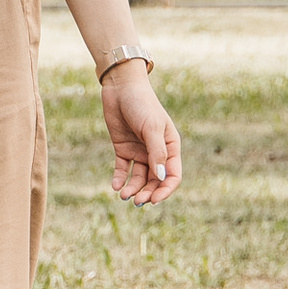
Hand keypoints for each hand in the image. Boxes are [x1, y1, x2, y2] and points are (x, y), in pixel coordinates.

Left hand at [101, 59, 180, 203]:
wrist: (120, 87)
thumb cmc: (142, 104)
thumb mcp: (151, 128)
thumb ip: (156, 152)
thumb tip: (161, 178)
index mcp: (170, 147)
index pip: (172, 176)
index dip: (165, 190)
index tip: (154, 200)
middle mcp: (156, 151)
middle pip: (155, 180)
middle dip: (147, 192)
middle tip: (135, 200)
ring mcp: (139, 151)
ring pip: (139, 177)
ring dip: (133, 188)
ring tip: (123, 195)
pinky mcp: (123, 148)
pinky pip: (122, 168)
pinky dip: (119, 178)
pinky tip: (115, 186)